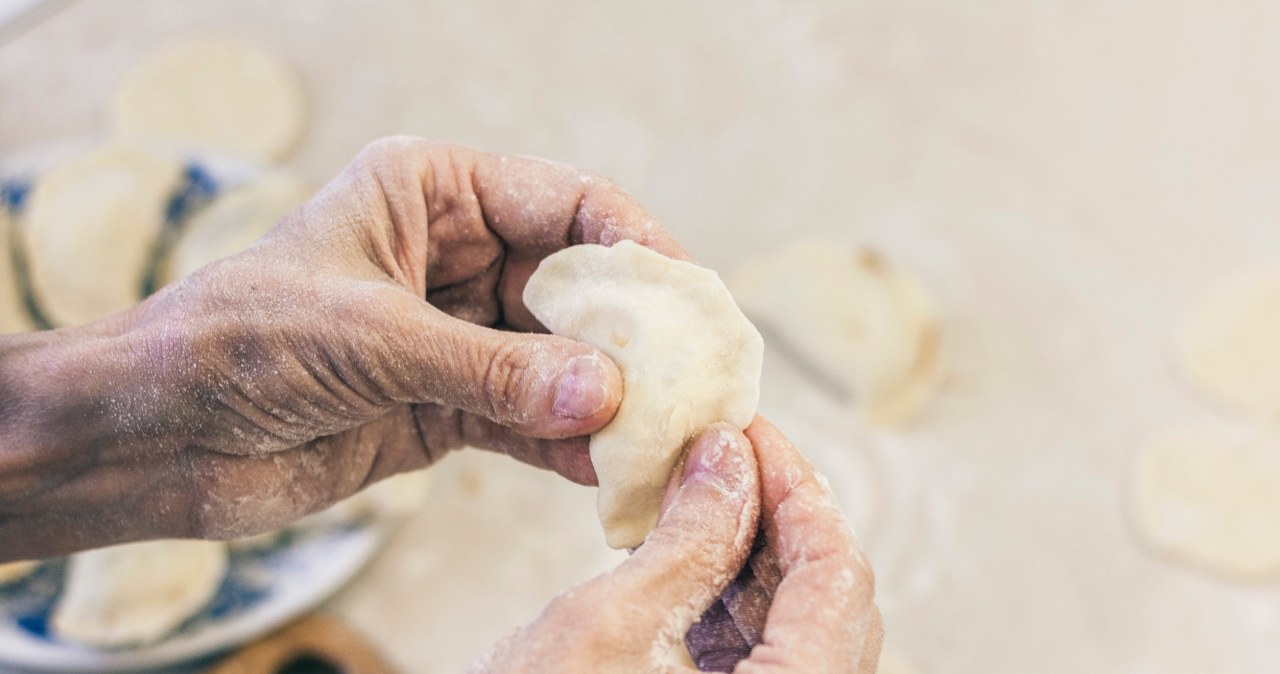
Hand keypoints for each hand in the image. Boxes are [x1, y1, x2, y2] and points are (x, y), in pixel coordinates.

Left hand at [0, 137, 691, 557]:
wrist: (155, 435)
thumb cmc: (236, 343)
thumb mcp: (371, 339)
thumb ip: (492, 369)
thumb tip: (608, 394)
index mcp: (432, 193)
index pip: (564, 202)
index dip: (634, 245)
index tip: (688, 298)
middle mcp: (452, 255)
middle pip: (575, 284)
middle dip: (631, 331)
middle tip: (693, 377)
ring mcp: (453, 334)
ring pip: (558, 357)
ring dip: (607, 396)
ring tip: (664, 432)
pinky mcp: (445, 405)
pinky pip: (526, 419)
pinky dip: (566, 445)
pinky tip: (606, 470)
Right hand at [469, 418, 881, 672]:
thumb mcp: (608, 627)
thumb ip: (688, 537)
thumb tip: (729, 457)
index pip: (839, 576)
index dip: (799, 490)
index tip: (751, 432)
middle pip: (829, 601)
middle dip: (777, 516)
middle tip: (727, 453)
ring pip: (797, 628)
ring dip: (752, 555)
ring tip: (700, 493)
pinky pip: (759, 659)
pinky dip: (728, 602)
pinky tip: (686, 555)